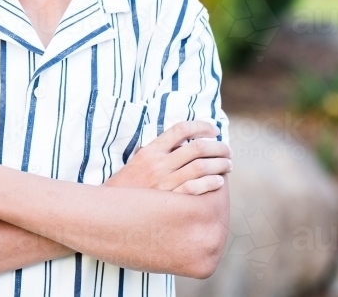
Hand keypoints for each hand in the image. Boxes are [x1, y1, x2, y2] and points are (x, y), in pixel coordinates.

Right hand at [104, 120, 230, 194]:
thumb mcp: (137, 160)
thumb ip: (157, 150)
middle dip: (218, 147)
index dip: (201, 126)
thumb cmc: (127, 186)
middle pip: (196, 147)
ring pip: (199, 166)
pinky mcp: (168, 200)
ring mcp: (163, 182)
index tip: (214, 130)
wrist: (109, 211)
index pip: (181, 129)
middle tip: (227, 150)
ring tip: (227, 165)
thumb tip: (182, 140)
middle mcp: (158, 163)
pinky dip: (210, 183)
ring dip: (219, 164)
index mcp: (151, 150)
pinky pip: (195, 188)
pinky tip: (218, 181)